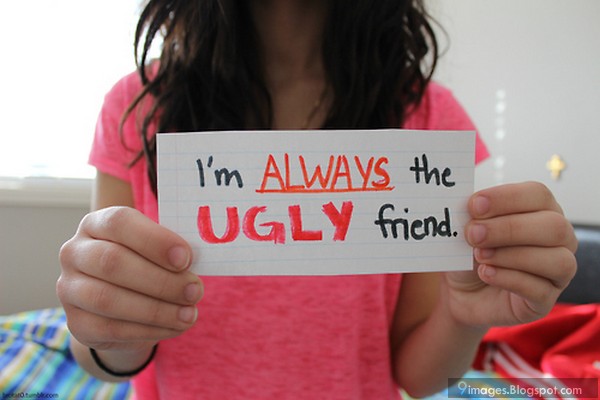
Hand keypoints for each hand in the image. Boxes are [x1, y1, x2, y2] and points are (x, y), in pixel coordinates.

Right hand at [57, 207, 202, 352]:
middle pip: (112, 262)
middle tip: (195, 290)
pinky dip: (150, 330)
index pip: (119, 222)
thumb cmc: (146, 263)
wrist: (122, 305)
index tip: (186, 258)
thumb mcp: (156, 249)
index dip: (154, 240)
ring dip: (157, 309)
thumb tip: (191, 261)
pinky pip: (112, 329)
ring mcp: (70, 289)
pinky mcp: (77, 323)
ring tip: (190, 313)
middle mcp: (75, 252)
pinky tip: (175, 327)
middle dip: (161, 280)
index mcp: (96, 223)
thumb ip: (170, 250)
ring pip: (109, 299)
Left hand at [444, 182, 576, 327]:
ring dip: (510, 255)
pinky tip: (485, 273)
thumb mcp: (467, 230)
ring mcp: (557, 271)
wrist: (461, 292)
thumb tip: (470, 205)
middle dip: (509, 228)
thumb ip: (473, 214)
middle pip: (554, 226)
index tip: (474, 205)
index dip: (506, 198)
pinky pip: (539, 289)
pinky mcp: (546, 300)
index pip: (538, 194)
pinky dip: (508, 278)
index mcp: (541, 210)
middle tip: (473, 234)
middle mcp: (558, 239)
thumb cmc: (470, 253)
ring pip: (556, 260)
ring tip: (479, 255)